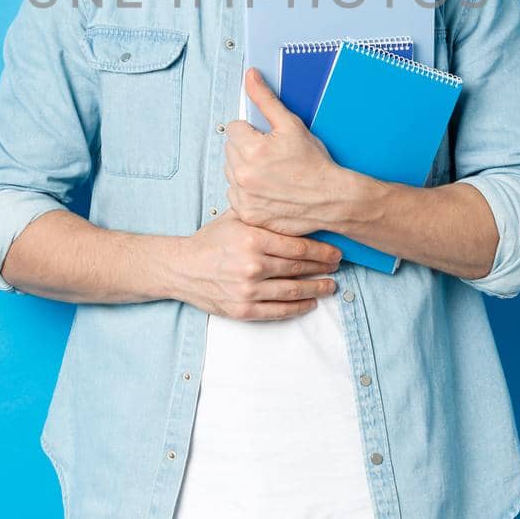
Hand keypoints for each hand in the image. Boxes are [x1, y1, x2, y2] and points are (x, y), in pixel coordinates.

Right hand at [171, 208, 341, 319]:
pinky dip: (298, 308)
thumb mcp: (234, 218)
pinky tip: (310, 303)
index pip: (298, 247)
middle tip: (337, 267)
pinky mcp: (243, 309)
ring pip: (294, 291)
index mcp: (252, 238)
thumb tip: (296, 208)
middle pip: (299, 268)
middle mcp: (252, 265)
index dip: (322, 251)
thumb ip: (263, 214)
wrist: (181, 268)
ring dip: (317, 289)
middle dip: (323, 268)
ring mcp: (248, 290)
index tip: (336, 251)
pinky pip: (279, 311)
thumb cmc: (210, 241)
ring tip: (330, 286)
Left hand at [222, 67, 361, 236]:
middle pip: (230, 149)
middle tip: (271, 155)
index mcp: (252, 150)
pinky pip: (235, 195)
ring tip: (270, 172)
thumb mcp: (291, 125)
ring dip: (244, 169)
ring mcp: (244, 198)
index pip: (233, 128)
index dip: (251, 130)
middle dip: (247, 148)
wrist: (331, 199)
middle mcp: (244, 175)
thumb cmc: (315, 164)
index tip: (266, 139)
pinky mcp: (247, 214)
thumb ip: (266, 99)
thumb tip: (251, 77)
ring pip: (231, 172)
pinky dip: (247, 192)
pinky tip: (267, 188)